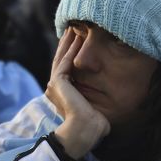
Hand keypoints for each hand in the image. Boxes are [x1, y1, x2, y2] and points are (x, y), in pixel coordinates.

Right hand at [45, 29, 109, 158]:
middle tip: (74, 28)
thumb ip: (94, 97)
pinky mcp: (58, 82)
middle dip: (68, 44)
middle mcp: (54, 88)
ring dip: (68, 42)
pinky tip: (77, 38)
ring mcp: (54, 85)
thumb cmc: (93, 125)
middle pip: (61, 60)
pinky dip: (71, 49)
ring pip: (61, 58)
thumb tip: (107, 96)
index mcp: (61, 93)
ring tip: (75, 28)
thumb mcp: (94, 106)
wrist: (85, 131)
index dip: (71, 54)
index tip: (80, 42)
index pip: (65, 68)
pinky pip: (65, 61)